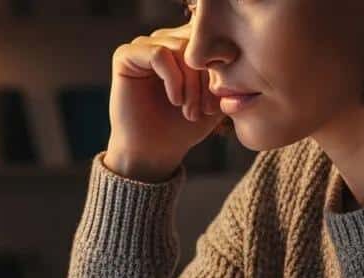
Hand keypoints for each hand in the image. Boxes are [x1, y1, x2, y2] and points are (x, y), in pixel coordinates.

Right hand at [105, 23, 225, 182]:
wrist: (154, 152)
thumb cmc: (184, 127)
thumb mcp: (218, 99)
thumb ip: (231, 75)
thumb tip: (238, 55)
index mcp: (185, 45)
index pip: (212, 38)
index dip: (222, 69)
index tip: (222, 103)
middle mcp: (163, 40)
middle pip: (197, 41)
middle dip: (207, 77)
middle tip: (207, 110)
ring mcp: (143, 46)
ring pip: (180, 48)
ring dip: (191, 83)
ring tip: (191, 111)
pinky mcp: (125, 56)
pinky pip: (158, 55)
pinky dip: (173, 80)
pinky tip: (176, 101)